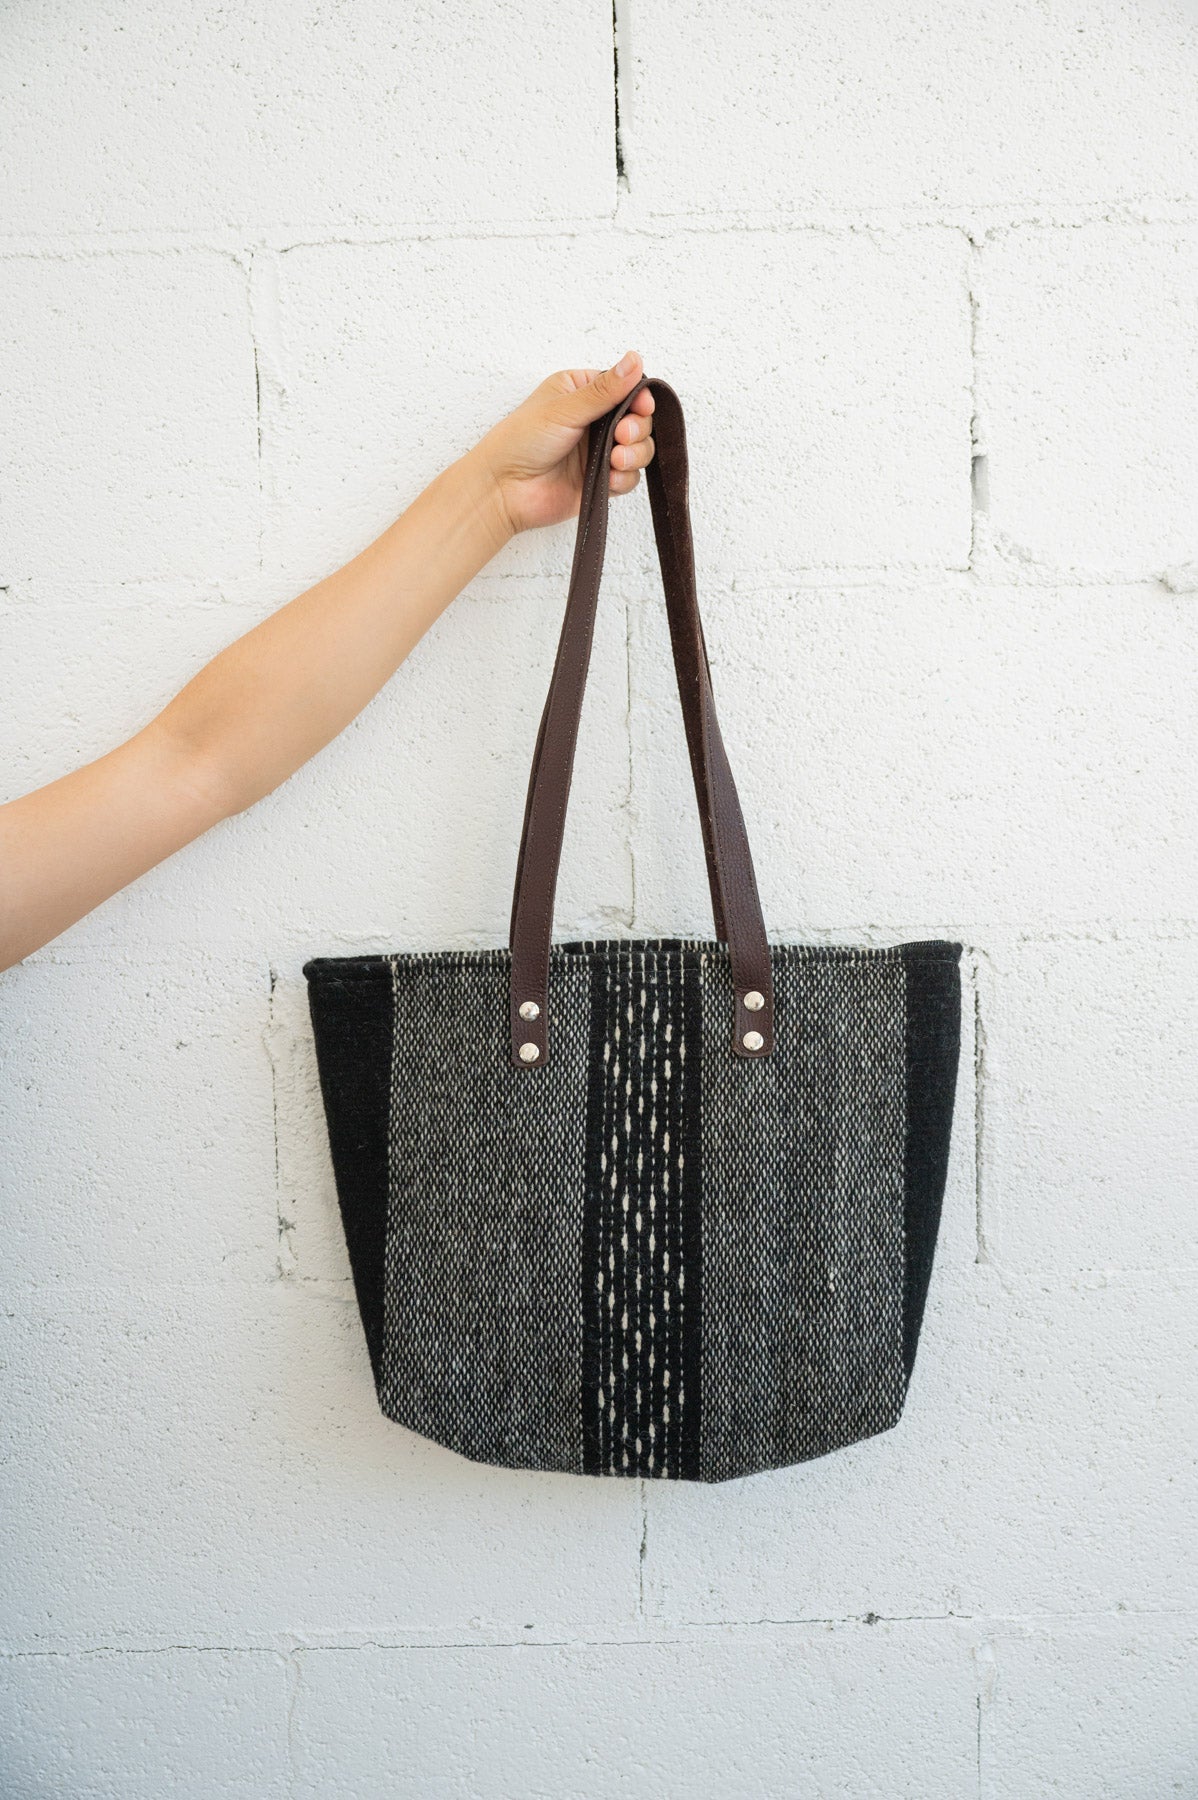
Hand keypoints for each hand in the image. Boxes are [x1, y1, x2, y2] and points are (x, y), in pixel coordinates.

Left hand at [473, 352, 655, 536]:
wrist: (504, 490)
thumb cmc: (521, 442)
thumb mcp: (565, 408)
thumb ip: (605, 389)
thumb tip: (635, 359)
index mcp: (581, 392)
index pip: (625, 388)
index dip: (639, 398)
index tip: (641, 407)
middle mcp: (593, 420)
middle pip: (638, 419)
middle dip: (636, 429)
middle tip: (622, 435)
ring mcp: (598, 451)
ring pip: (639, 449)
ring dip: (635, 454)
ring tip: (616, 459)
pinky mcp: (601, 480)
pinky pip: (629, 477)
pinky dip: (625, 477)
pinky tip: (610, 478)